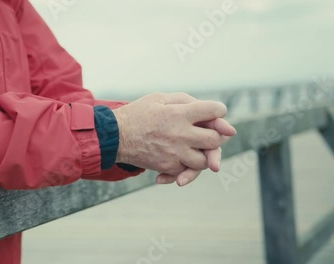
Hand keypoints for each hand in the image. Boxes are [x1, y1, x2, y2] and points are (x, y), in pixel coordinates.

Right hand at [113, 93, 232, 176]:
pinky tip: (178, 159)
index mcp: (179, 113)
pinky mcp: (167, 166)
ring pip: (204, 161)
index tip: (214, 113)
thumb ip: (187, 101)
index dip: (219, 111)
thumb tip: (214, 112)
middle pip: (215, 139)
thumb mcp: (160, 98)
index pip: (215, 111)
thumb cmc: (138, 114)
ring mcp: (174, 153)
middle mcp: (180, 134)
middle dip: (216, 136)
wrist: (114, 136)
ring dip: (203, 155)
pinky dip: (185, 167)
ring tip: (193, 148)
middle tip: (206, 133)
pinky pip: (186, 171)